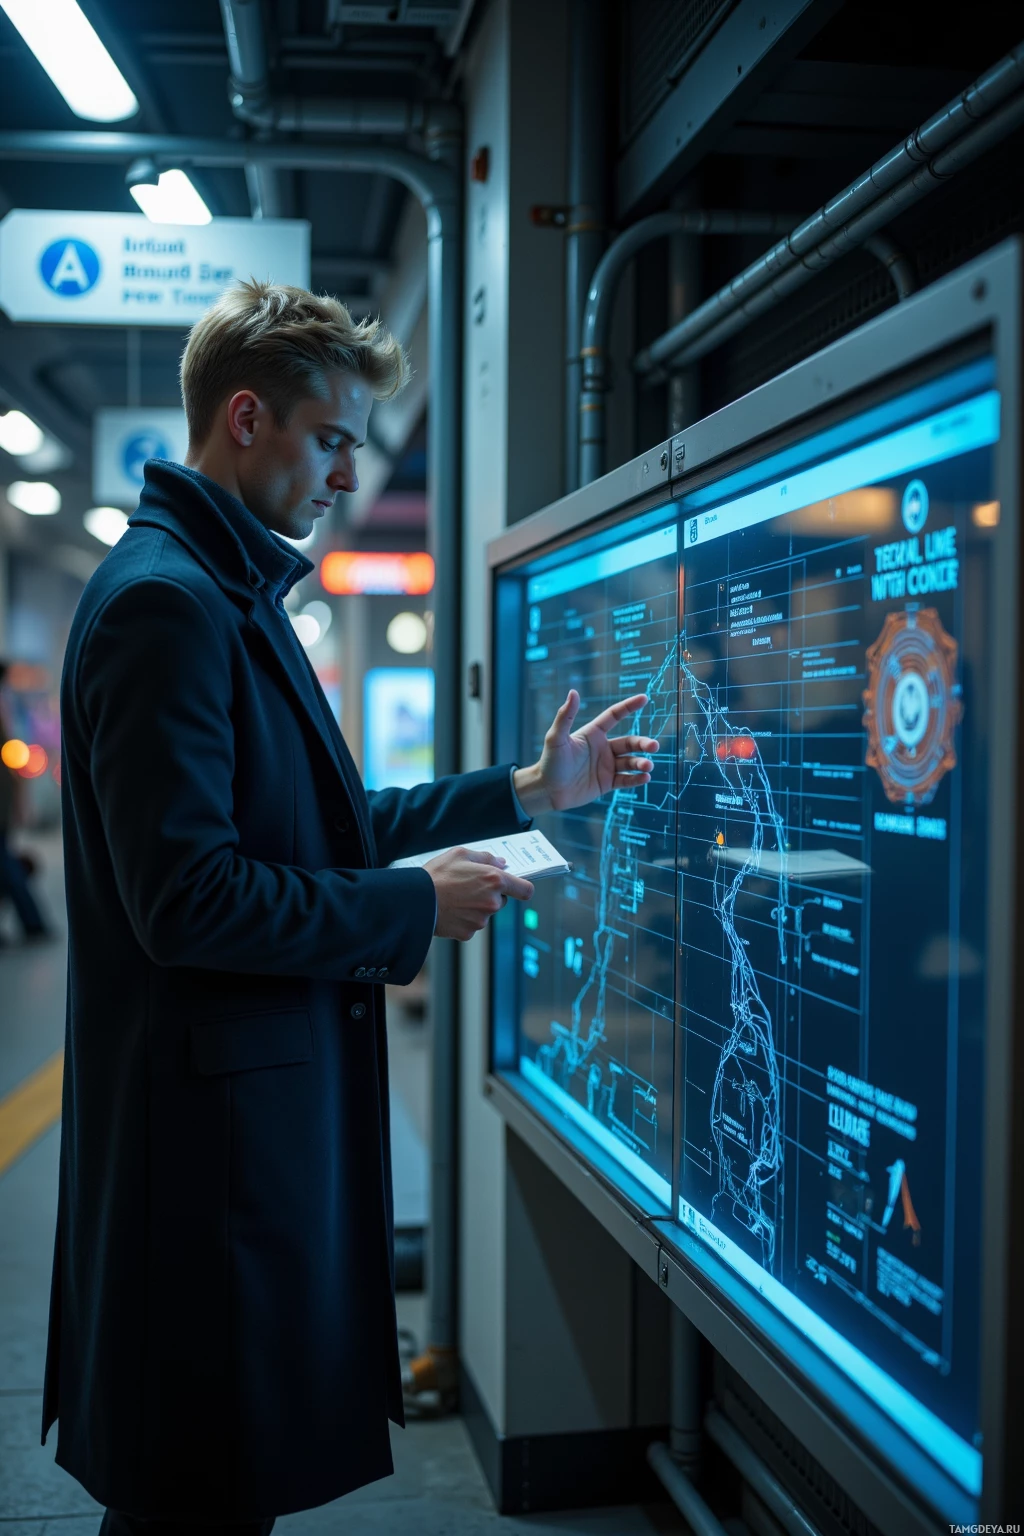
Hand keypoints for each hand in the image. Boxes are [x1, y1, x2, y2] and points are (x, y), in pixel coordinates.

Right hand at [425, 847, 534, 941]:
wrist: (416, 901)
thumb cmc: (436, 875)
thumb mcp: (460, 854)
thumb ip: (485, 858)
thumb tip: (501, 864)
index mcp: (494, 880)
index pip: (525, 890)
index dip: (521, 888)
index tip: (516, 886)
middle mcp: (492, 902)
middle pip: (502, 901)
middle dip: (490, 895)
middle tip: (470, 887)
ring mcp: (481, 920)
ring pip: (485, 913)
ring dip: (476, 907)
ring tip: (455, 898)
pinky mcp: (469, 933)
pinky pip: (472, 925)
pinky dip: (464, 919)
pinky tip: (451, 910)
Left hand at [513, 691, 659, 813]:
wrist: (547, 790)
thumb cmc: (549, 762)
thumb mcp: (556, 738)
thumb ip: (565, 716)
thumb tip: (573, 692)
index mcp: (593, 733)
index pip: (614, 716)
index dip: (629, 707)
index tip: (644, 699)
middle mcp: (603, 748)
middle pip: (629, 742)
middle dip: (643, 743)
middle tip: (654, 746)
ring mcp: (606, 766)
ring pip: (630, 761)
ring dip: (641, 762)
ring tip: (648, 766)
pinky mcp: (607, 783)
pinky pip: (626, 780)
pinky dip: (636, 779)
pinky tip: (645, 778)